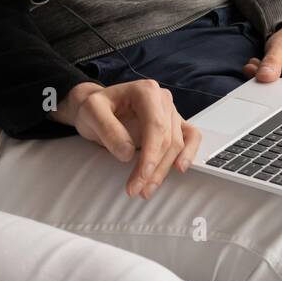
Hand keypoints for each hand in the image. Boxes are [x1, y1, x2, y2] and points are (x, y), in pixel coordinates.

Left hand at [56, 79, 202, 197]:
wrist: (97, 107)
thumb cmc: (95, 107)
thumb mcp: (91, 112)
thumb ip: (108, 129)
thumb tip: (128, 153)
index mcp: (145, 91)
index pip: (155, 126)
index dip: (151, 154)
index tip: (142, 176)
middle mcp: (162, 99)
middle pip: (167, 138)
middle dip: (153, 168)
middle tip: (136, 189)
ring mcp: (170, 111)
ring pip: (177, 144)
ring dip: (163, 170)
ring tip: (146, 189)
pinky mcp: (174, 123)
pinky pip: (191, 137)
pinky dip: (188, 154)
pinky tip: (179, 169)